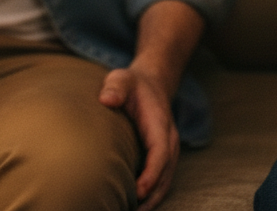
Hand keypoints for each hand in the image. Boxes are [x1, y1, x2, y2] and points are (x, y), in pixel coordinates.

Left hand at [99, 65, 178, 210]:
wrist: (152, 83)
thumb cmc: (133, 84)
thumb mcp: (122, 78)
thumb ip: (116, 87)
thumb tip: (107, 99)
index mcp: (160, 123)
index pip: (160, 153)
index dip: (151, 175)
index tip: (138, 192)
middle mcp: (169, 139)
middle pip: (166, 174)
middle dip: (151, 196)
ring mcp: (168, 149)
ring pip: (165, 181)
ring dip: (152, 199)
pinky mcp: (163, 155)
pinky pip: (161, 179)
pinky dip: (152, 194)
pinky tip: (137, 205)